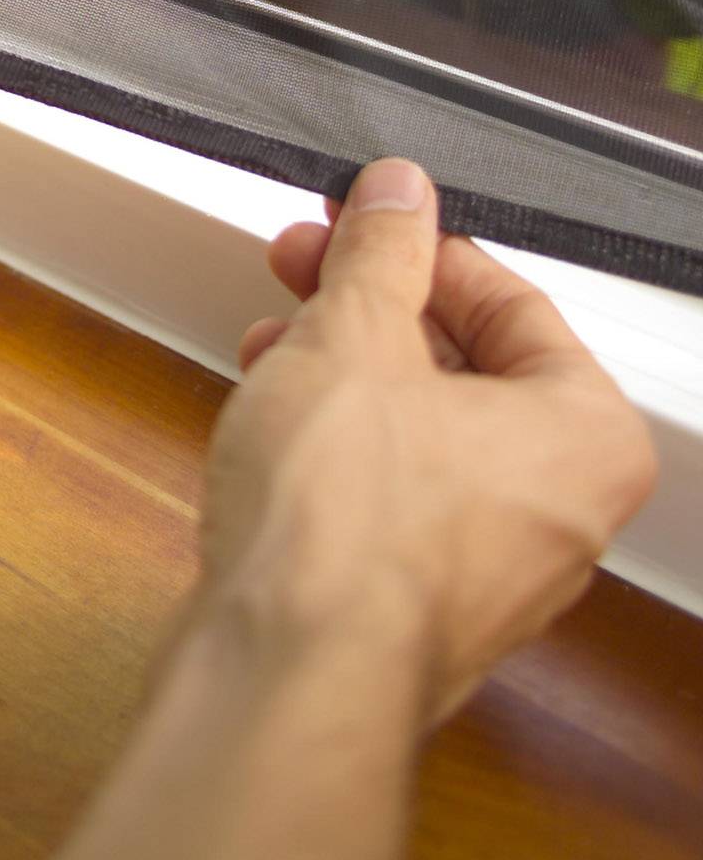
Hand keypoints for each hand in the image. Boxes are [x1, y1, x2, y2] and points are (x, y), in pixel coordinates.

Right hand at [202, 158, 658, 723]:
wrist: (284, 665)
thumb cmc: (347, 521)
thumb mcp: (355, 333)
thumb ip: (381, 251)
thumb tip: (398, 195)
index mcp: (587, 439)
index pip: (515, 305)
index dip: (419, 248)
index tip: (363, 220)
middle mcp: (560, 515)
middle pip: (465, 370)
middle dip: (369, 310)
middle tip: (305, 267)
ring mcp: (491, 573)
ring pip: (421, 435)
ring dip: (341, 374)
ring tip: (272, 340)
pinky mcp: (418, 610)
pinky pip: (389, 499)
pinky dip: (336, 449)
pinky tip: (272, 417)